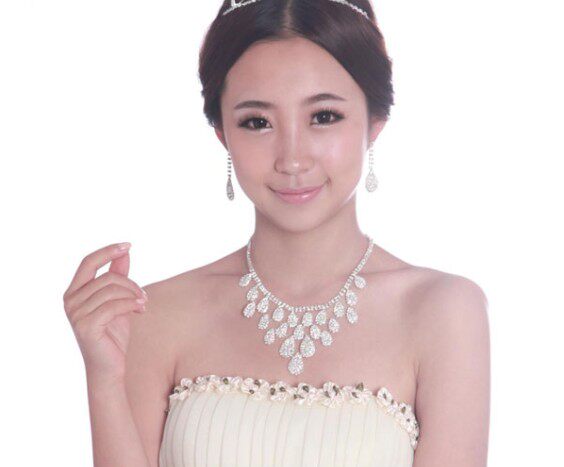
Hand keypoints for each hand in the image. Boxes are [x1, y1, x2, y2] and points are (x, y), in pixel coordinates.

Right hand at [63, 242, 147, 381]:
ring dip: (134, 295)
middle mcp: (70, 301)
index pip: (88, 262)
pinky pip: (114, 305)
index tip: (128, 245)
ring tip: (143, 304)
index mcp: (74, 292)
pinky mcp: (86, 326)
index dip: (107, 251)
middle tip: (144, 296)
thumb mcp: (117, 300)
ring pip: (112, 290)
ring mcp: (76, 314)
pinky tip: (141, 309)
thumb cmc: (112, 334)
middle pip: (107, 277)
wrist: (110, 366)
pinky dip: (132, 304)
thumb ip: (118, 277)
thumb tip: (124, 252)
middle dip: (131, 283)